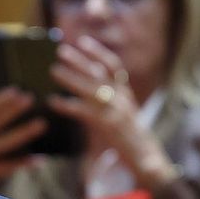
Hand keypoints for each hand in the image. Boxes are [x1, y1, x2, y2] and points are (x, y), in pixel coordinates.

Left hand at [46, 38, 175, 185]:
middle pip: (99, 72)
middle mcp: (122, 98)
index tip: (84, 41)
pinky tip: (52, 101)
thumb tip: (90, 86)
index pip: (114, 66)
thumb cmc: (130, 137)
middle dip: (80, 59)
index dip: (99, 52)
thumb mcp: (124, 113)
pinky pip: (83, 111)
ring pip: (91, 88)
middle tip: (61, 50)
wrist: (146, 157)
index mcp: (125, 93)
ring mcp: (115, 111)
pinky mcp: (107, 126)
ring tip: (53, 70)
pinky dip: (66, 105)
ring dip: (71, 77)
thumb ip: (111, 99)